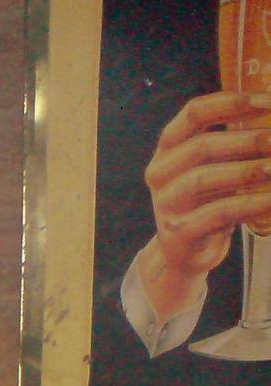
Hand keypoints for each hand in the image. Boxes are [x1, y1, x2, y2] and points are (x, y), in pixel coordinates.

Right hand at [136, 90, 270, 323]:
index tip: (267, 101)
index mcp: (169, 148)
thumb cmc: (209, 199)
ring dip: (245, 171)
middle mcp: (160, 173)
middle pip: (200, 146)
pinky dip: (250, 204)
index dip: (231, 103)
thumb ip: (238, 143)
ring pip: (202, 179)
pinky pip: (217, 214)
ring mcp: (165, 204)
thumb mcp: (217, 165)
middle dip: (246, 140)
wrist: (187, 251)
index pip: (194, 113)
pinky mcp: (178, 232)